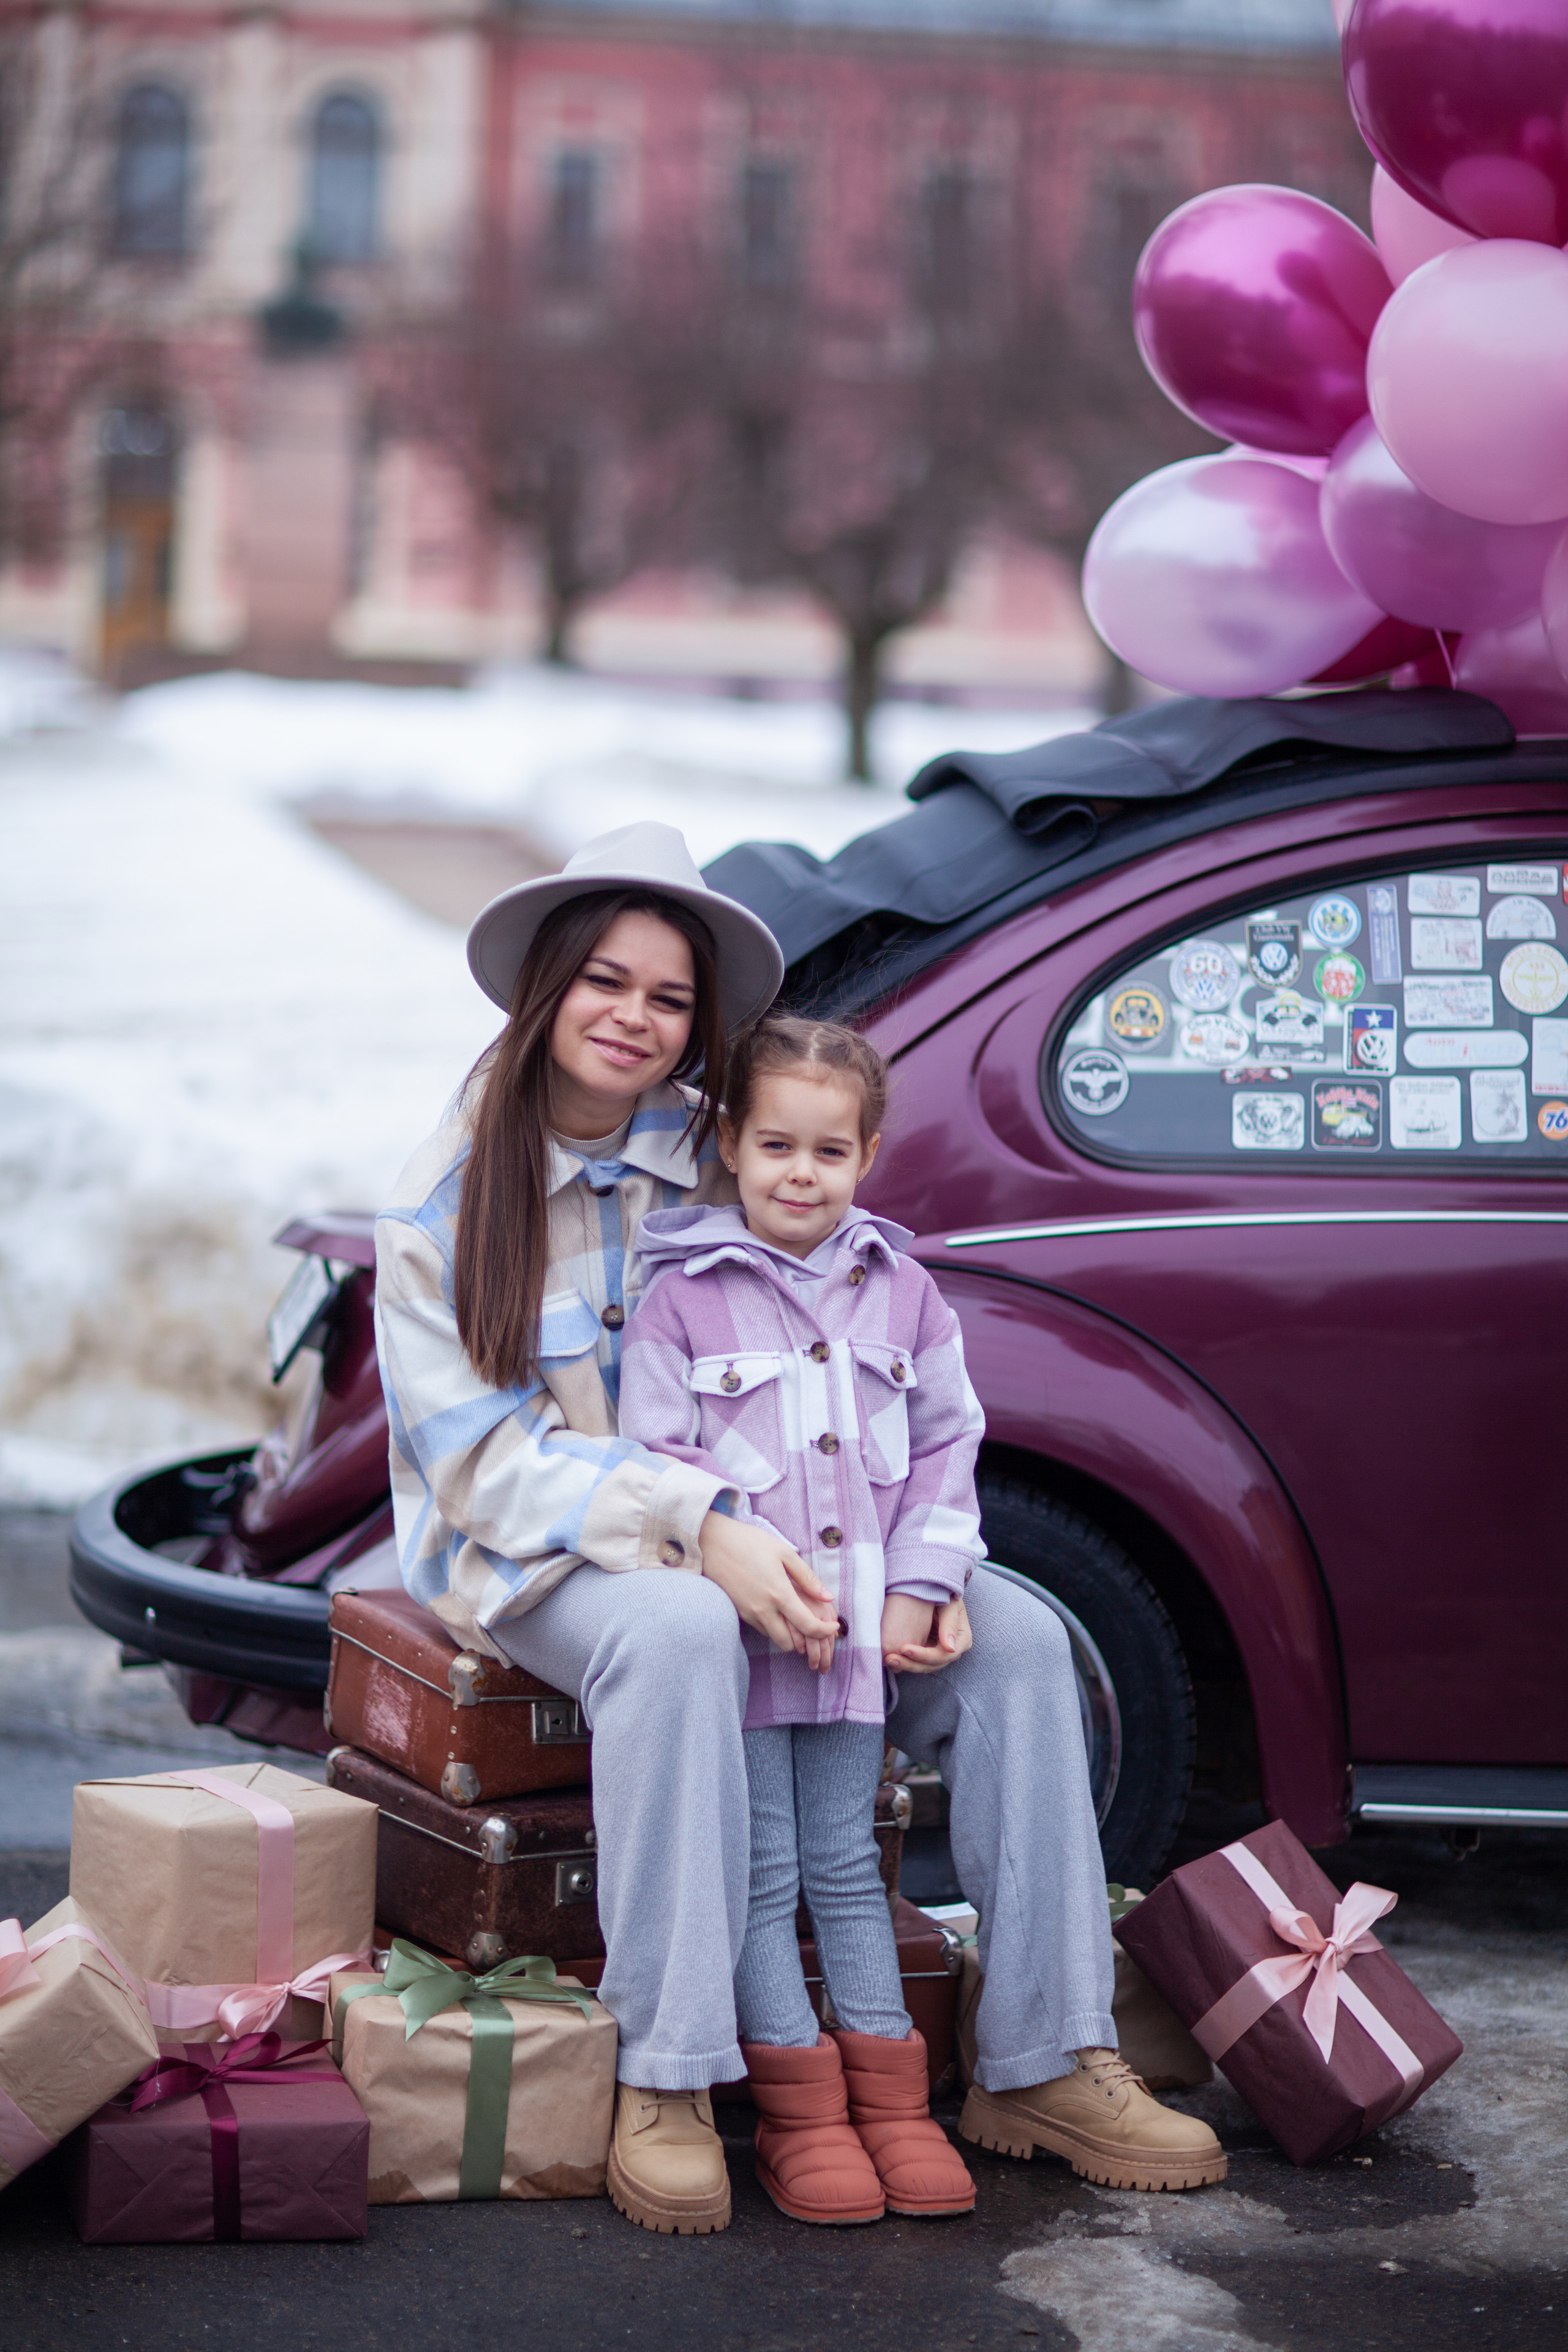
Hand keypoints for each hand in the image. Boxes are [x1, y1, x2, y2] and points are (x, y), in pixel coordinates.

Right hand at [699, 1512, 838, 1658]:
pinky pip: (761, 1628)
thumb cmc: (750, 1542)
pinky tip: (777, 1609)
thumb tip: (828, 1597)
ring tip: (796, 1616)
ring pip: (774, 1638)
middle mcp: (763, 1609)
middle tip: (813, 1625)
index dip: (825, 1631)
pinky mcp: (738, 1612)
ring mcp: (748, 1613)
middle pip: (790, 1644)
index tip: (834, 1626)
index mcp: (779, 1593)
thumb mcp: (784, 1553)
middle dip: (805, 1640)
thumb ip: (807, 1577)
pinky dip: (773, 1626)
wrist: (712, 1542)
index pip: (808, 1626)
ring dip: (788, 1634)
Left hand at [882, 1593, 971, 1675]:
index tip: (904, 1648)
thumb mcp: (950, 1604)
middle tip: (890, 1658)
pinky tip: (891, 1657)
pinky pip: (917, 1661)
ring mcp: (940, 1653)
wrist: (937, 1591)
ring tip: (888, 1658)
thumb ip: (950, 1623)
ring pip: (923, 1667)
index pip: (943, 1655)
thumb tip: (950, 1649)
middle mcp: (953, 1651)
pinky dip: (905, 1661)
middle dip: (911, 1663)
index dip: (924, 1655)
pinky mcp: (928, 1651)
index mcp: (962, 1640)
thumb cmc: (946, 1594)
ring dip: (905, 1665)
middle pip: (932, 1665)